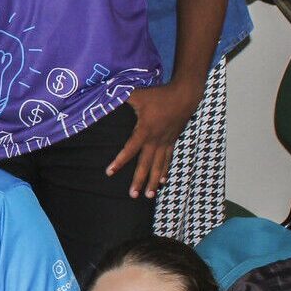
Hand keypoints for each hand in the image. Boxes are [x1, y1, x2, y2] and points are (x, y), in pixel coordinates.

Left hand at [107, 82, 200, 197]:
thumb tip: (105, 95)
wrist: (185, 96)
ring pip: (159, 165)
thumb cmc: (159, 95)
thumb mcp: (138, 94)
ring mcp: (165, 142)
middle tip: (133, 195)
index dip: (119, 161)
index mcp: (145, 130)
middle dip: (139, 180)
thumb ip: (121, 97)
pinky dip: (165, 172)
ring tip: (148, 195)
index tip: (109, 172)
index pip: (130, 149)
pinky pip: (168, 159)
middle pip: (146, 163)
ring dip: (153, 181)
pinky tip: (162, 182)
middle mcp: (155, 140)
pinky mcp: (172, 141)